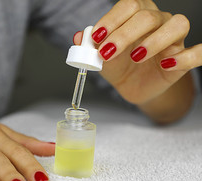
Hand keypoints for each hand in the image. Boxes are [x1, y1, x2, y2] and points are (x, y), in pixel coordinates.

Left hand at [74, 0, 201, 122]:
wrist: (133, 85)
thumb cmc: (119, 66)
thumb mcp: (101, 57)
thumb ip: (91, 46)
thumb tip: (79, 37)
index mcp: (135, 15)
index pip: (128, 6)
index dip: (112, 20)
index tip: (97, 37)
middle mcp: (157, 21)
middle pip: (148, 15)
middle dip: (125, 34)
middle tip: (108, 52)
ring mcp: (173, 39)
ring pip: (177, 24)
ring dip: (155, 40)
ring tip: (136, 56)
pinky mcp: (184, 58)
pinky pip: (199, 51)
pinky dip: (187, 57)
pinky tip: (166, 65)